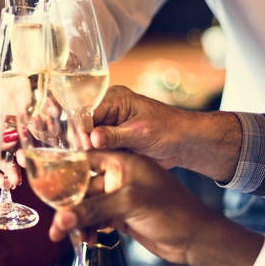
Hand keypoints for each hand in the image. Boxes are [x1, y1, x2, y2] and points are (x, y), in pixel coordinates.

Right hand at [49, 151, 261, 265]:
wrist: (195, 239)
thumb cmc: (169, 210)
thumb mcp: (128, 204)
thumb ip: (93, 209)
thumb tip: (61, 219)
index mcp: (122, 161)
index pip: (85, 158)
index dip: (63, 168)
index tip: (42, 180)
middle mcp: (119, 176)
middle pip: (82, 186)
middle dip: (66, 204)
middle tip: (52, 220)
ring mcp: (120, 197)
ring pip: (87, 205)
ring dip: (75, 220)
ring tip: (61, 236)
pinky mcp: (121, 215)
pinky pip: (96, 219)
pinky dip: (88, 228)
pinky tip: (84, 240)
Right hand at [90, 86, 240, 181]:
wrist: (184, 143)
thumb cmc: (168, 130)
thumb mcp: (140, 132)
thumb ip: (115, 135)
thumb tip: (92, 138)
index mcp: (114, 99)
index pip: (87, 112)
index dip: (81, 130)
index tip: (81, 147)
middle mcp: (108, 110)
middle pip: (83, 126)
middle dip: (81, 141)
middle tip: (80, 158)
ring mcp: (108, 126)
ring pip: (87, 139)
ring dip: (87, 151)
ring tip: (83, 163)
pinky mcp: (111, 141)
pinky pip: (96, 149)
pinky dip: (94, 157)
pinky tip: (90, 166)